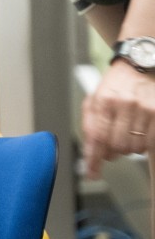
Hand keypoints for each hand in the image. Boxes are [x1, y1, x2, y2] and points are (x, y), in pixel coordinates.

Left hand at [82, 60, 154, 177]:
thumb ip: (90, 125)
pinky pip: (150, 142)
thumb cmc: (115, 85)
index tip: (92, 174)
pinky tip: (139, 133)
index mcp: (103, 101)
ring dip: (129, 147)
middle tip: (113, 145)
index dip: (93, 159)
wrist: (138, 65)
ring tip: (127, 133)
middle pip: (117, 145)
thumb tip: (91, 152)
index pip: (96, 137)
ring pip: (135, 147)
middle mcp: (124, 104)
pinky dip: (143, 143)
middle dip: (113, 151)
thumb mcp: (94, 100)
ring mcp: (144, 108)